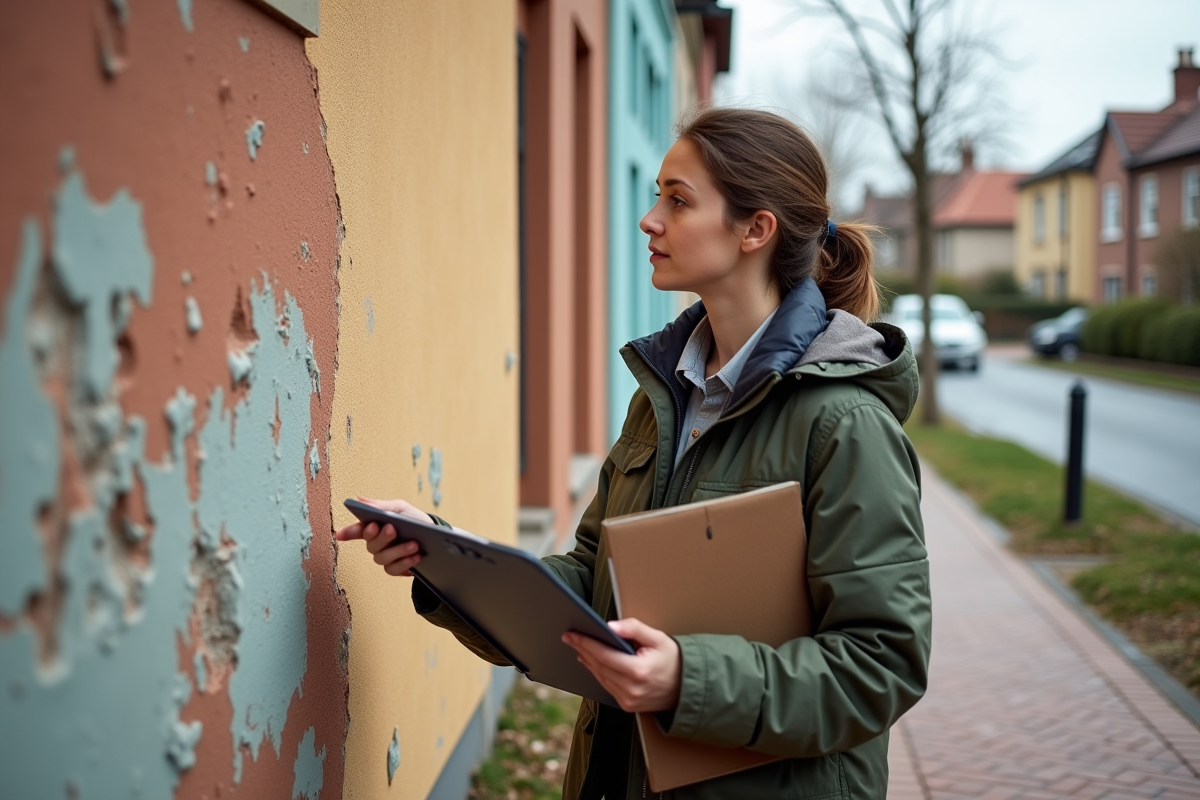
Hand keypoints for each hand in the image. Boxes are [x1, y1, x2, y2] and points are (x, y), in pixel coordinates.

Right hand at [334, 497, 432, 576]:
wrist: (437, 536)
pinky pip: (394, 569)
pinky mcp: (396, 568)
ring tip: (414, 544)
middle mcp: (377, 544)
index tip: (340, 534)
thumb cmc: (414, 520)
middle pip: (371, 545)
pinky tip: (416, 557)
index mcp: (375, 527)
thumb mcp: (401, 509)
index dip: (347, 533)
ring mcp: (386, 557)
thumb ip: (382, 506)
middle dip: (382, 537)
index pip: (357, 530)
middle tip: (392, 529)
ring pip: (382, 558)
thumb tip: (361, 500)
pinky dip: (405, 563)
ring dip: (398, 550)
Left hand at [563, 618, 680, 713]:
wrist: (687, 687)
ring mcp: (628, 700)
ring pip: (600, 678)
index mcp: (638, 671)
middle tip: (570, 637)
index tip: (573, 634)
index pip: (604, 655)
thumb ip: (634, 629)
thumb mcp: (658, 638)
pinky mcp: (627, 706)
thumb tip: (611, 626)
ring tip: (578, 647)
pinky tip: (591, 662)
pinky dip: (598, 673)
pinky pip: (607, 687)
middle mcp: (631, 689)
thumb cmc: (674, 660)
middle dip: (583, 649)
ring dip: (588, 661)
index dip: (586, 643)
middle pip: (599, 666)